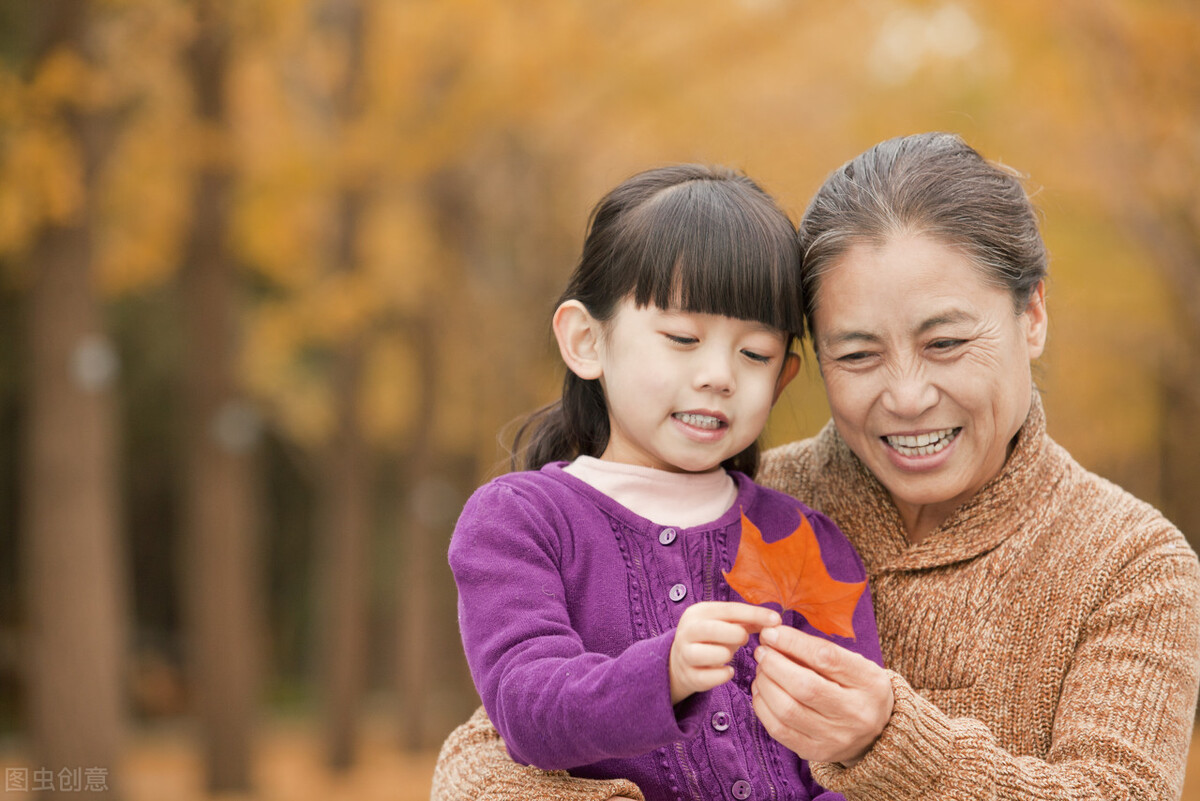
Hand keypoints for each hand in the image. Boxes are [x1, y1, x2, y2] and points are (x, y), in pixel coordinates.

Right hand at [669, 601, 780, 704]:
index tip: (776, 619)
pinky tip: (728, 671)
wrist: (681, 662)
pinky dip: (723, 675)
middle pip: (714, 629)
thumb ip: (749, 621)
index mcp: (699, 612)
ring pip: (708, 654)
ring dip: (726, 655)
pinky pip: (709, 677)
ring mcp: (684, 654)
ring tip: (729, 654)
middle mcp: (687, 630)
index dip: (754, 613)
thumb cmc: (712, 639)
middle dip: (736, 634)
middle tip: (745, 640)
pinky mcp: (688, 676)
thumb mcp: (726, 624)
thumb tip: (775, 620)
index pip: (729, 609)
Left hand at [752, 625, 893, 764]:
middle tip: (762, 651)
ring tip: (761, 670)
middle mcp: (856, 713)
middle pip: (805, 686)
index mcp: (869, 682)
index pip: (827, 658)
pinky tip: (761, 691)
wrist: (877, 733)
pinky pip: (779, 730)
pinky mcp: (817, 751)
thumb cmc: (857, 687)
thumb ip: (817, 650)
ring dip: (765, 684)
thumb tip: (773, 637)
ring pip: (788, 710)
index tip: (771, 633)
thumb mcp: (853, 663)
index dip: (793, 642)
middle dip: (774, 664)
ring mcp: (836, 736)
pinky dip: (762, 706)